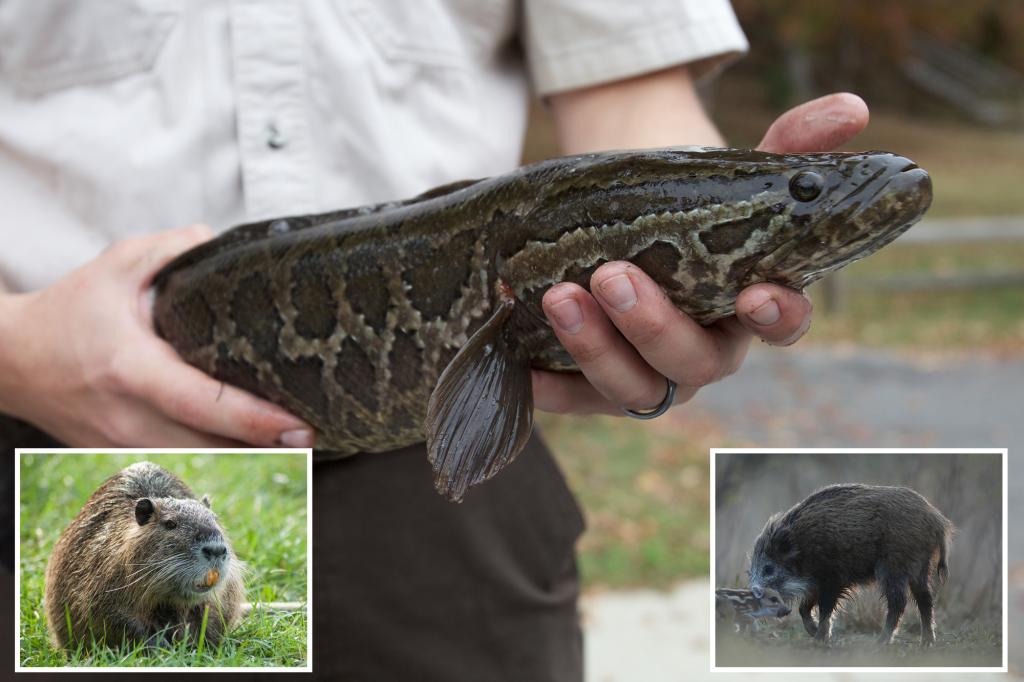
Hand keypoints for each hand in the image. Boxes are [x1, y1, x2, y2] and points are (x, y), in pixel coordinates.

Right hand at [0, 225, 314, 446]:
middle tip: (315, 436)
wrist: (10, 360)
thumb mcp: (118, 264)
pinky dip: (217, 456)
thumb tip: (225, 244)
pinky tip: (251, 446)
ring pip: (200, 463)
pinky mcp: (123, 455)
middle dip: (267, 448)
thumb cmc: (68, 310)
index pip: (203, 403)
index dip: (254, 419)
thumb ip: (175, 249)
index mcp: (132, 369)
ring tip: (294, 444)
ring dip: (247, 458)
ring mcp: (124, 445)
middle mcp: (129, 418)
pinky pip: (181, 462)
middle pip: (212, 447)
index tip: (298, 426)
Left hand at [534, 92, 869, 414]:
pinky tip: (524, 364)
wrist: (622, 232)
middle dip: (653, 326)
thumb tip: (851, 108)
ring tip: (558, 297)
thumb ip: (789, 144)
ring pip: (633, 388)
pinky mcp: (596, 389)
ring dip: (596, 349)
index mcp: (749, 309)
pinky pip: (577, 402)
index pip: (780, 325)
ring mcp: (650, 376)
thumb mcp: (733, 174)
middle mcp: (704, 353)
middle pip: (693, 363)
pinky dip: (552, 388)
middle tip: (612, 276)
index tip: (757, 295)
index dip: (776, 318)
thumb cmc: (687, 213)